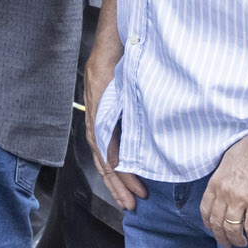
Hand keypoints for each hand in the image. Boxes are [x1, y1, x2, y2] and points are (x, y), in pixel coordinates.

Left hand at [85, 47, 142, 207]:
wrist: (115, 42)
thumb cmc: (124, 67)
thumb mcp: (130, 98)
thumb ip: (134, 118)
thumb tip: (151, 137)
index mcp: (103, 123)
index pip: (110, 159)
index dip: (120, 180)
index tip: (133, 197)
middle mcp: (97, 122)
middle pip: (106, 163)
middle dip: (119, 186)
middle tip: (132, 205)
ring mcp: (96, 115)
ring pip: (105, 155)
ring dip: (120, 177)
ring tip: (134, 195)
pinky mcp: (99, 105)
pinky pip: (106, 135)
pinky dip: (114, 153)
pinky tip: (123, 169)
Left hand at [201, 134, 247, 247]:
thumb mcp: (228, 161)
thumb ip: (224, 177)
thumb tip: (226, 185)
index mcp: (216, 183)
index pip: (206, 208)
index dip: (208, 222)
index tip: (212, 229)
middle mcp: (224, 193)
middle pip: (217, 222)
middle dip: (221, 236)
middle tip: (227, 244)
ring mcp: (240, 199)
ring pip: (233, 228)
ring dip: (236, 239)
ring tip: (242, 244)